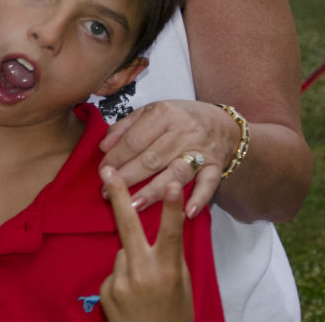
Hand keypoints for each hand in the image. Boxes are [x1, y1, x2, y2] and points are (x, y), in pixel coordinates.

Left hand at [98, 99, 228, 215]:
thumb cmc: (180, 118)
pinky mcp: (216, 165)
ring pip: (175, 173)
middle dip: (127, 177)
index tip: (102, 172)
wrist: (222, 123)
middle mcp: (184, 131)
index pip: (134, 140)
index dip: (116, 158)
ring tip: (134, 205)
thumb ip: (125, 127)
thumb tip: (104, 146)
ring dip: (154, 191)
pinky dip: (199, 198)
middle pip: (151, 159)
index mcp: (164, 113)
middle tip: (107, 193)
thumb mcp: (151, 112)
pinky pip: (208, 183)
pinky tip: (187, 213)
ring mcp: (201, 149)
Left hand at [99, 167, 192, 321]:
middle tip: (107, 171)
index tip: (172, 184)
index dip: (172, 208)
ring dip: (129, 261)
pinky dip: (120, 280)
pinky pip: (113, 273)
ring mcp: (121, 284)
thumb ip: (168, 258)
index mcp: (168, 272)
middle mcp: (142, 275)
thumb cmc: (175, 315)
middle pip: (128, 227)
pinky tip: (131, 298)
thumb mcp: (182, 285)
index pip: (171, 234)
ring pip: (122, 253)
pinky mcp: (105, 292)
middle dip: (118, 195)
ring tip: (142, 288)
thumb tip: (152, 234)